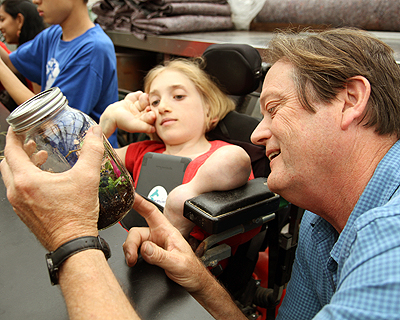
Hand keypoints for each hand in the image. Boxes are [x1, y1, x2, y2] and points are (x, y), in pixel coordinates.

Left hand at [0, 126, 104, 250]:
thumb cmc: (76, 216)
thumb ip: (91, 151)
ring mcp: (19, 204)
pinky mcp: (25, 213)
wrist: (73, 243)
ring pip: (12, 177)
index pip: (11, 149)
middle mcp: (17, 192)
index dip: (14, 134)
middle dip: (19, 149)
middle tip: (32, 140)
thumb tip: (94, 134)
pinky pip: (19, 190)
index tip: (20, 126)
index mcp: (26, 181)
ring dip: (24, 164)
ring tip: (41, 157)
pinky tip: (46, 179)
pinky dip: (27, 179)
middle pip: (8, 162)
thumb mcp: (87, 178)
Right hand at [99, 91, 155, 137]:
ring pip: (143, 102)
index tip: (153, 114)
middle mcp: (140, 115)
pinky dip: (138, 94)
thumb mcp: (134, 126)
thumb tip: (154, 130)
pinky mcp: (131, 100)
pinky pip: (137, 96)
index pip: (149, 118)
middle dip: (148, 106)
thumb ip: (144, 128)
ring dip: (144, 99)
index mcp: (142, 122)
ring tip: (145, 96)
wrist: (110, 115)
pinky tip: (139, 94)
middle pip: (147, 109)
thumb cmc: (122, 122)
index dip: (151, 115)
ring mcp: (135, 107)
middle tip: (149, 104)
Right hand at [123, 194, 208, 293]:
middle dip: (130, 244)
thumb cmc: (191, 269)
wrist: (193, 281)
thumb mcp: (177, 262)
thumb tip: (145, 248)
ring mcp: (154, 244)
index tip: (129, 196)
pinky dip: (131, 255)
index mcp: (167, 231)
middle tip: (132, 257)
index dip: (139, 202)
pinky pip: (135, 250)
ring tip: (133, 261)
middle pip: (137, 231)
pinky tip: (134, 261)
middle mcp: (159, 235)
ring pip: (134, 241)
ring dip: (130, 251)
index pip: (151, 212)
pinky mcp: (150, 253)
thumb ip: (160, 256)